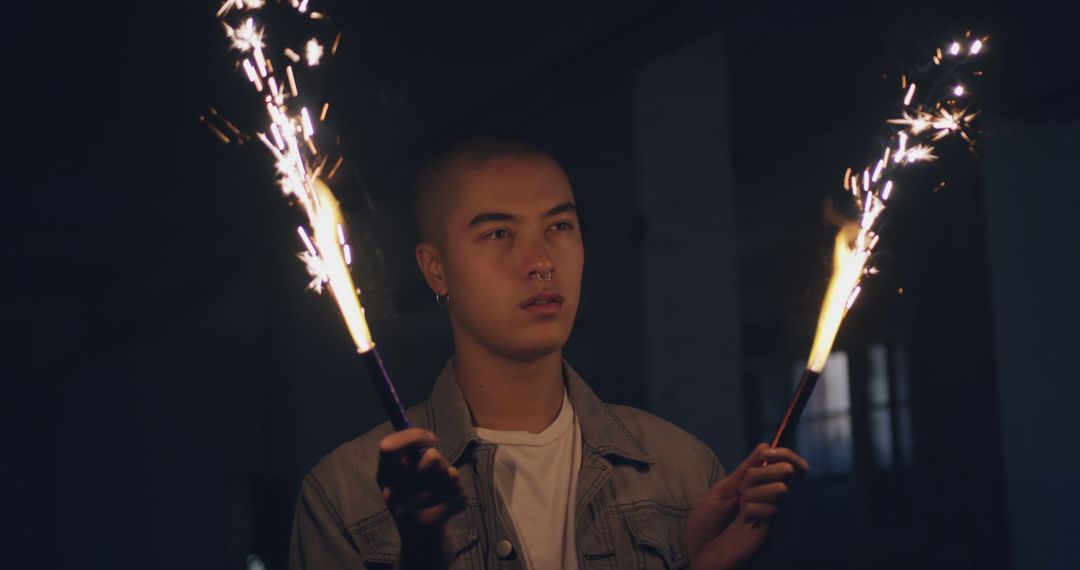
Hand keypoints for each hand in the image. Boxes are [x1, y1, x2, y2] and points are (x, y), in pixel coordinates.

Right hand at [376, 428, 467, 569]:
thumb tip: (426, 439)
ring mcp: (409, 510)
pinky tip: (450, 510)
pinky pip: (459, 494)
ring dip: (454, 484)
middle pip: (432, 458)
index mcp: (385, 477)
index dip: (415, 437)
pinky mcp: (429, 524)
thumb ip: (414, 459)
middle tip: (438, 480)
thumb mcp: (410, 481)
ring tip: (443, 497)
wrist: (422, 549)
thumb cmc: (421, 503)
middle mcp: (392, 493)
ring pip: (450, 476)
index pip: (388, 447)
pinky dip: (461, 499)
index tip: (432, 440)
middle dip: (444, 464)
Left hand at [687, 444, 808, 569]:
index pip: (791, 466)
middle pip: (789, 472)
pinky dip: (752, 510)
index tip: (767, 452)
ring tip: (740, 511)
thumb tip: (765, 446)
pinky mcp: (774, 533)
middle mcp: (775, 503)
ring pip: (779, 489)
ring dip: (753, 493)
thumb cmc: (708, 527)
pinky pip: (771, 510)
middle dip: (761, 472)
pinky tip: (744, 523)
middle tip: (742, 488)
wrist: (699, 557)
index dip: (785, 454)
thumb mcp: (722, 491)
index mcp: (763, 490)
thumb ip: (744, 470)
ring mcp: (776, 519)